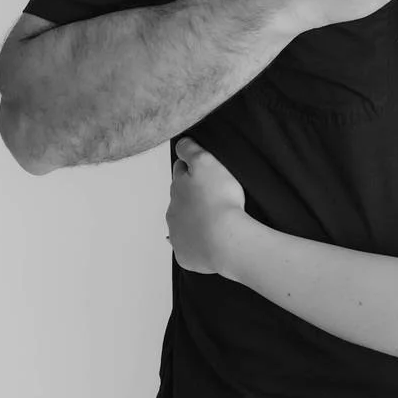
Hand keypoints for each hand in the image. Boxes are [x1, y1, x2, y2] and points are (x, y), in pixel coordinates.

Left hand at [166, 138, 246, 276]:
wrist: (224, 240)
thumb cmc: (220, 201)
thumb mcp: (207, 162)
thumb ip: (190, 149)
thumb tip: (180, 143)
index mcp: (177, 188)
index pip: (180, 171)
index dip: (192, 168)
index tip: (204, 170)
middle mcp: (173, 211)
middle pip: (180, 198)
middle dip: (192, 195)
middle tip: (212, 195)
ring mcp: (178, 235)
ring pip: (183, 223)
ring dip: (194, 219)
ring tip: (213, 219)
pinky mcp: (185, 254)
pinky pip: (189, 247)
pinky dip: (196, 243)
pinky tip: (208, 241)